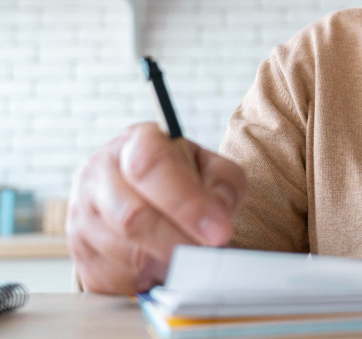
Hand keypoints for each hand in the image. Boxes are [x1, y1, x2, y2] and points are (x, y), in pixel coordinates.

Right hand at [67, 123, 247, 293]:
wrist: (147, 191)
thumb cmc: (184, 177)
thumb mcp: (214, 167)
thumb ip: (223, 185)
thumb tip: (216, 218)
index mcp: (134, 142)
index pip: (151, 167)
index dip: (187, 203)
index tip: (220, 231)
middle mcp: (98, 174)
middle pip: (132, 217)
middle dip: (178, 242)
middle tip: (209, 253)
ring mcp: (81, 214)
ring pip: (125, 253)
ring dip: (167, 262)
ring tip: (188, 253)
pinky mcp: (78, 253)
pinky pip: (115, 278)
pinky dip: (148, 279)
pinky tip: (162, 262)